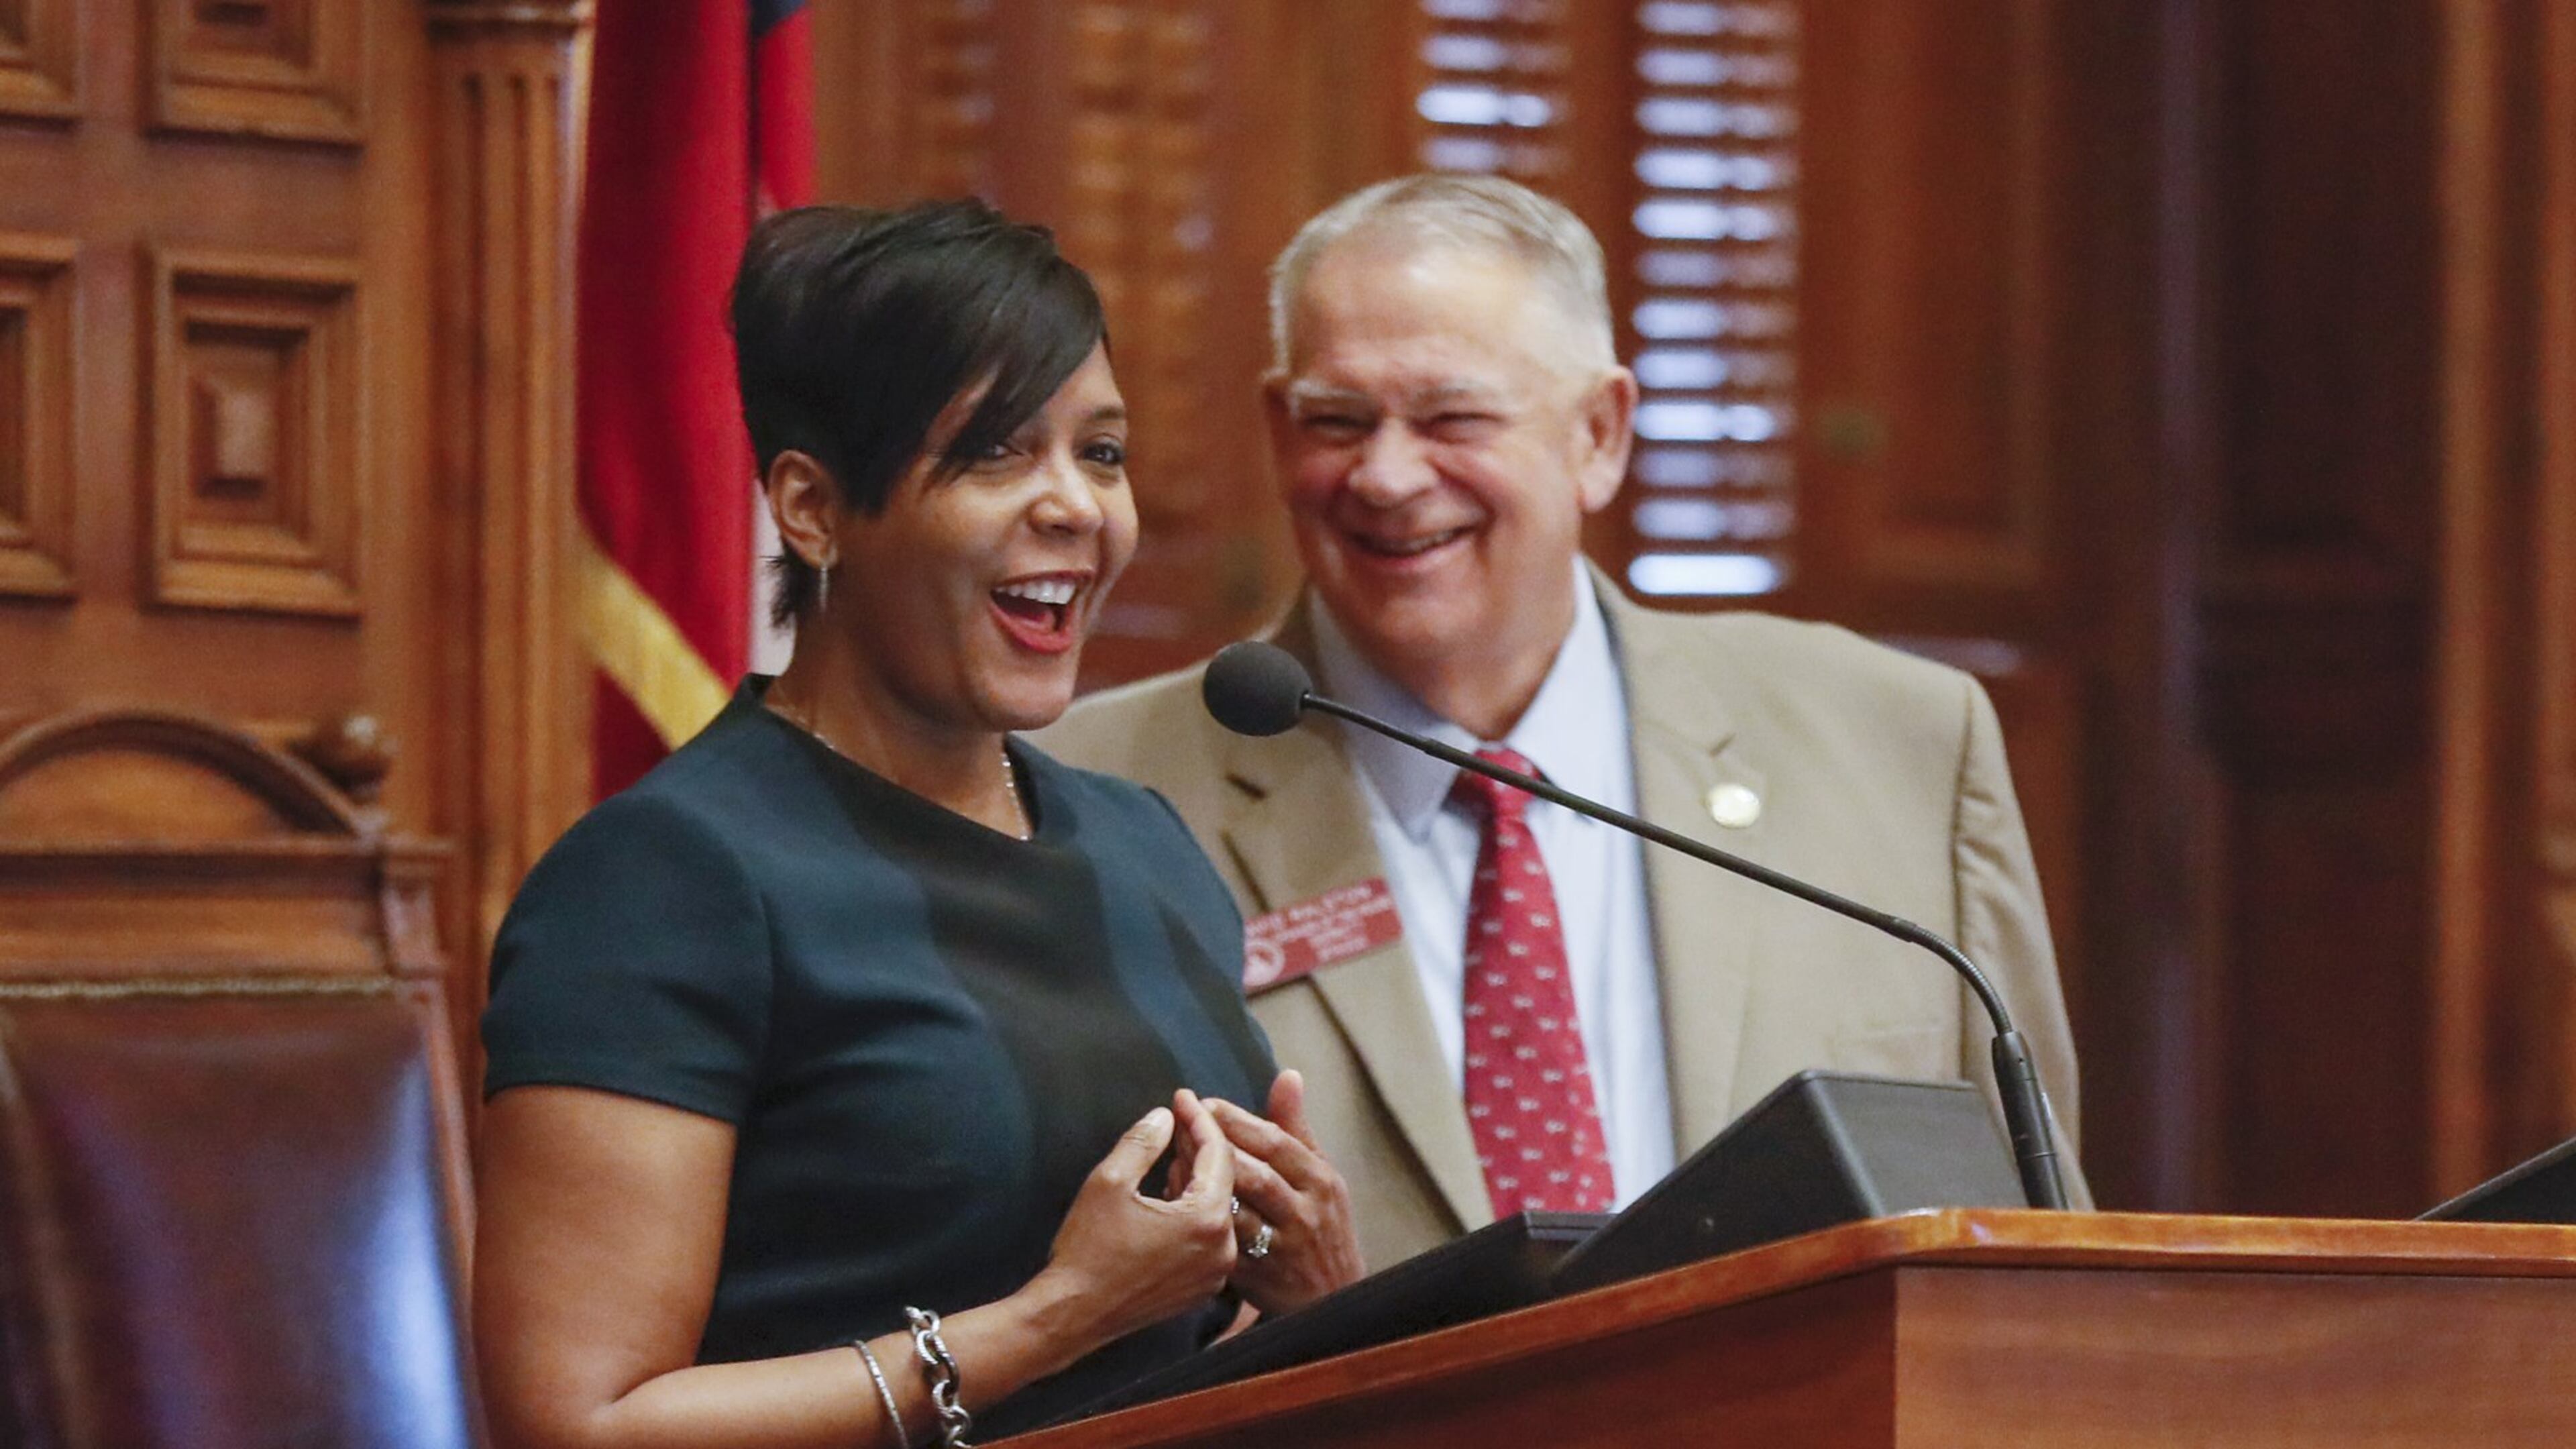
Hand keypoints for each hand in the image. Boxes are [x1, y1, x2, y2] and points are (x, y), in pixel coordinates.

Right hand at [1036, 1104, 1237, 1350]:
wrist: (1073, 1315)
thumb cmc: (1088, 1249)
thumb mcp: (1110, 1182)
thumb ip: (1143, 1142)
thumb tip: (1165, 1116)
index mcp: (1206, 1219)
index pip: (1217, 1154)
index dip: (1199, 1120)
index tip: (1182, 1096)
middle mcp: (1223, 1249)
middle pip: (1224, 1181)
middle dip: (1200, 1146)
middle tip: (1177, 1119)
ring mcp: (1215, 1273)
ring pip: (1218, 1209)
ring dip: (1198, 1179)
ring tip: (1172, 1152)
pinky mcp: (1202, 1289)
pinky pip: (1209, 1237)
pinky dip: (1196, 1211)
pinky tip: (1170, 1194)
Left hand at [1193, 1072, 1364, 1315]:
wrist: (1332, 1297)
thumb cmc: (1321, 1222)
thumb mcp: (1319, 1173)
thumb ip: (1296, 1126)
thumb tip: (1288, 1074)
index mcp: (1320, 1180)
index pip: (1274, 1142)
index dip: (1236, 1121)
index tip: (1201, 1102)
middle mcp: (1304, 1212)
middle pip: (1252, 1173)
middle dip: (1211, 1147)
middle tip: (1176, 1125)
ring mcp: (1281, 1248)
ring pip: (1233, 1210)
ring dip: (1197, 1185)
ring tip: (1172, 1160)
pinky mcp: (1257, 1279)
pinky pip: (1218, 1244)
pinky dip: (1193, 1222)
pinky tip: (1173, 1204)